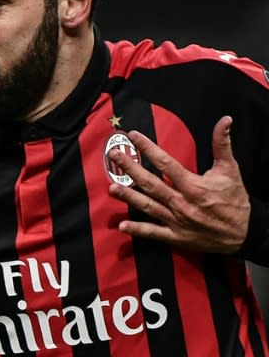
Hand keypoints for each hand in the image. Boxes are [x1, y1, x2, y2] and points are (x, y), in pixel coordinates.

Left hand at [107, 116, 249, 253]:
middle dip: (130, 168)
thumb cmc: (235, 200)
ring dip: (129, 197)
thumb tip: (225, 120)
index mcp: (193, 186)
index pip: (165, 163)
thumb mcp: (230, 170)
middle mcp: (181, 203)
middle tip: (113, 155)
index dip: (148, 148)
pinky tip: (122, 226)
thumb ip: (222, 144)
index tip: (133, 136)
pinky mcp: (176, 236)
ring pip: (148, 206)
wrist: (245, 234)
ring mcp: (177, 221)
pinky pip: (154, 233)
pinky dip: (138, 230)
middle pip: (150, 183)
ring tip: (111, 187)